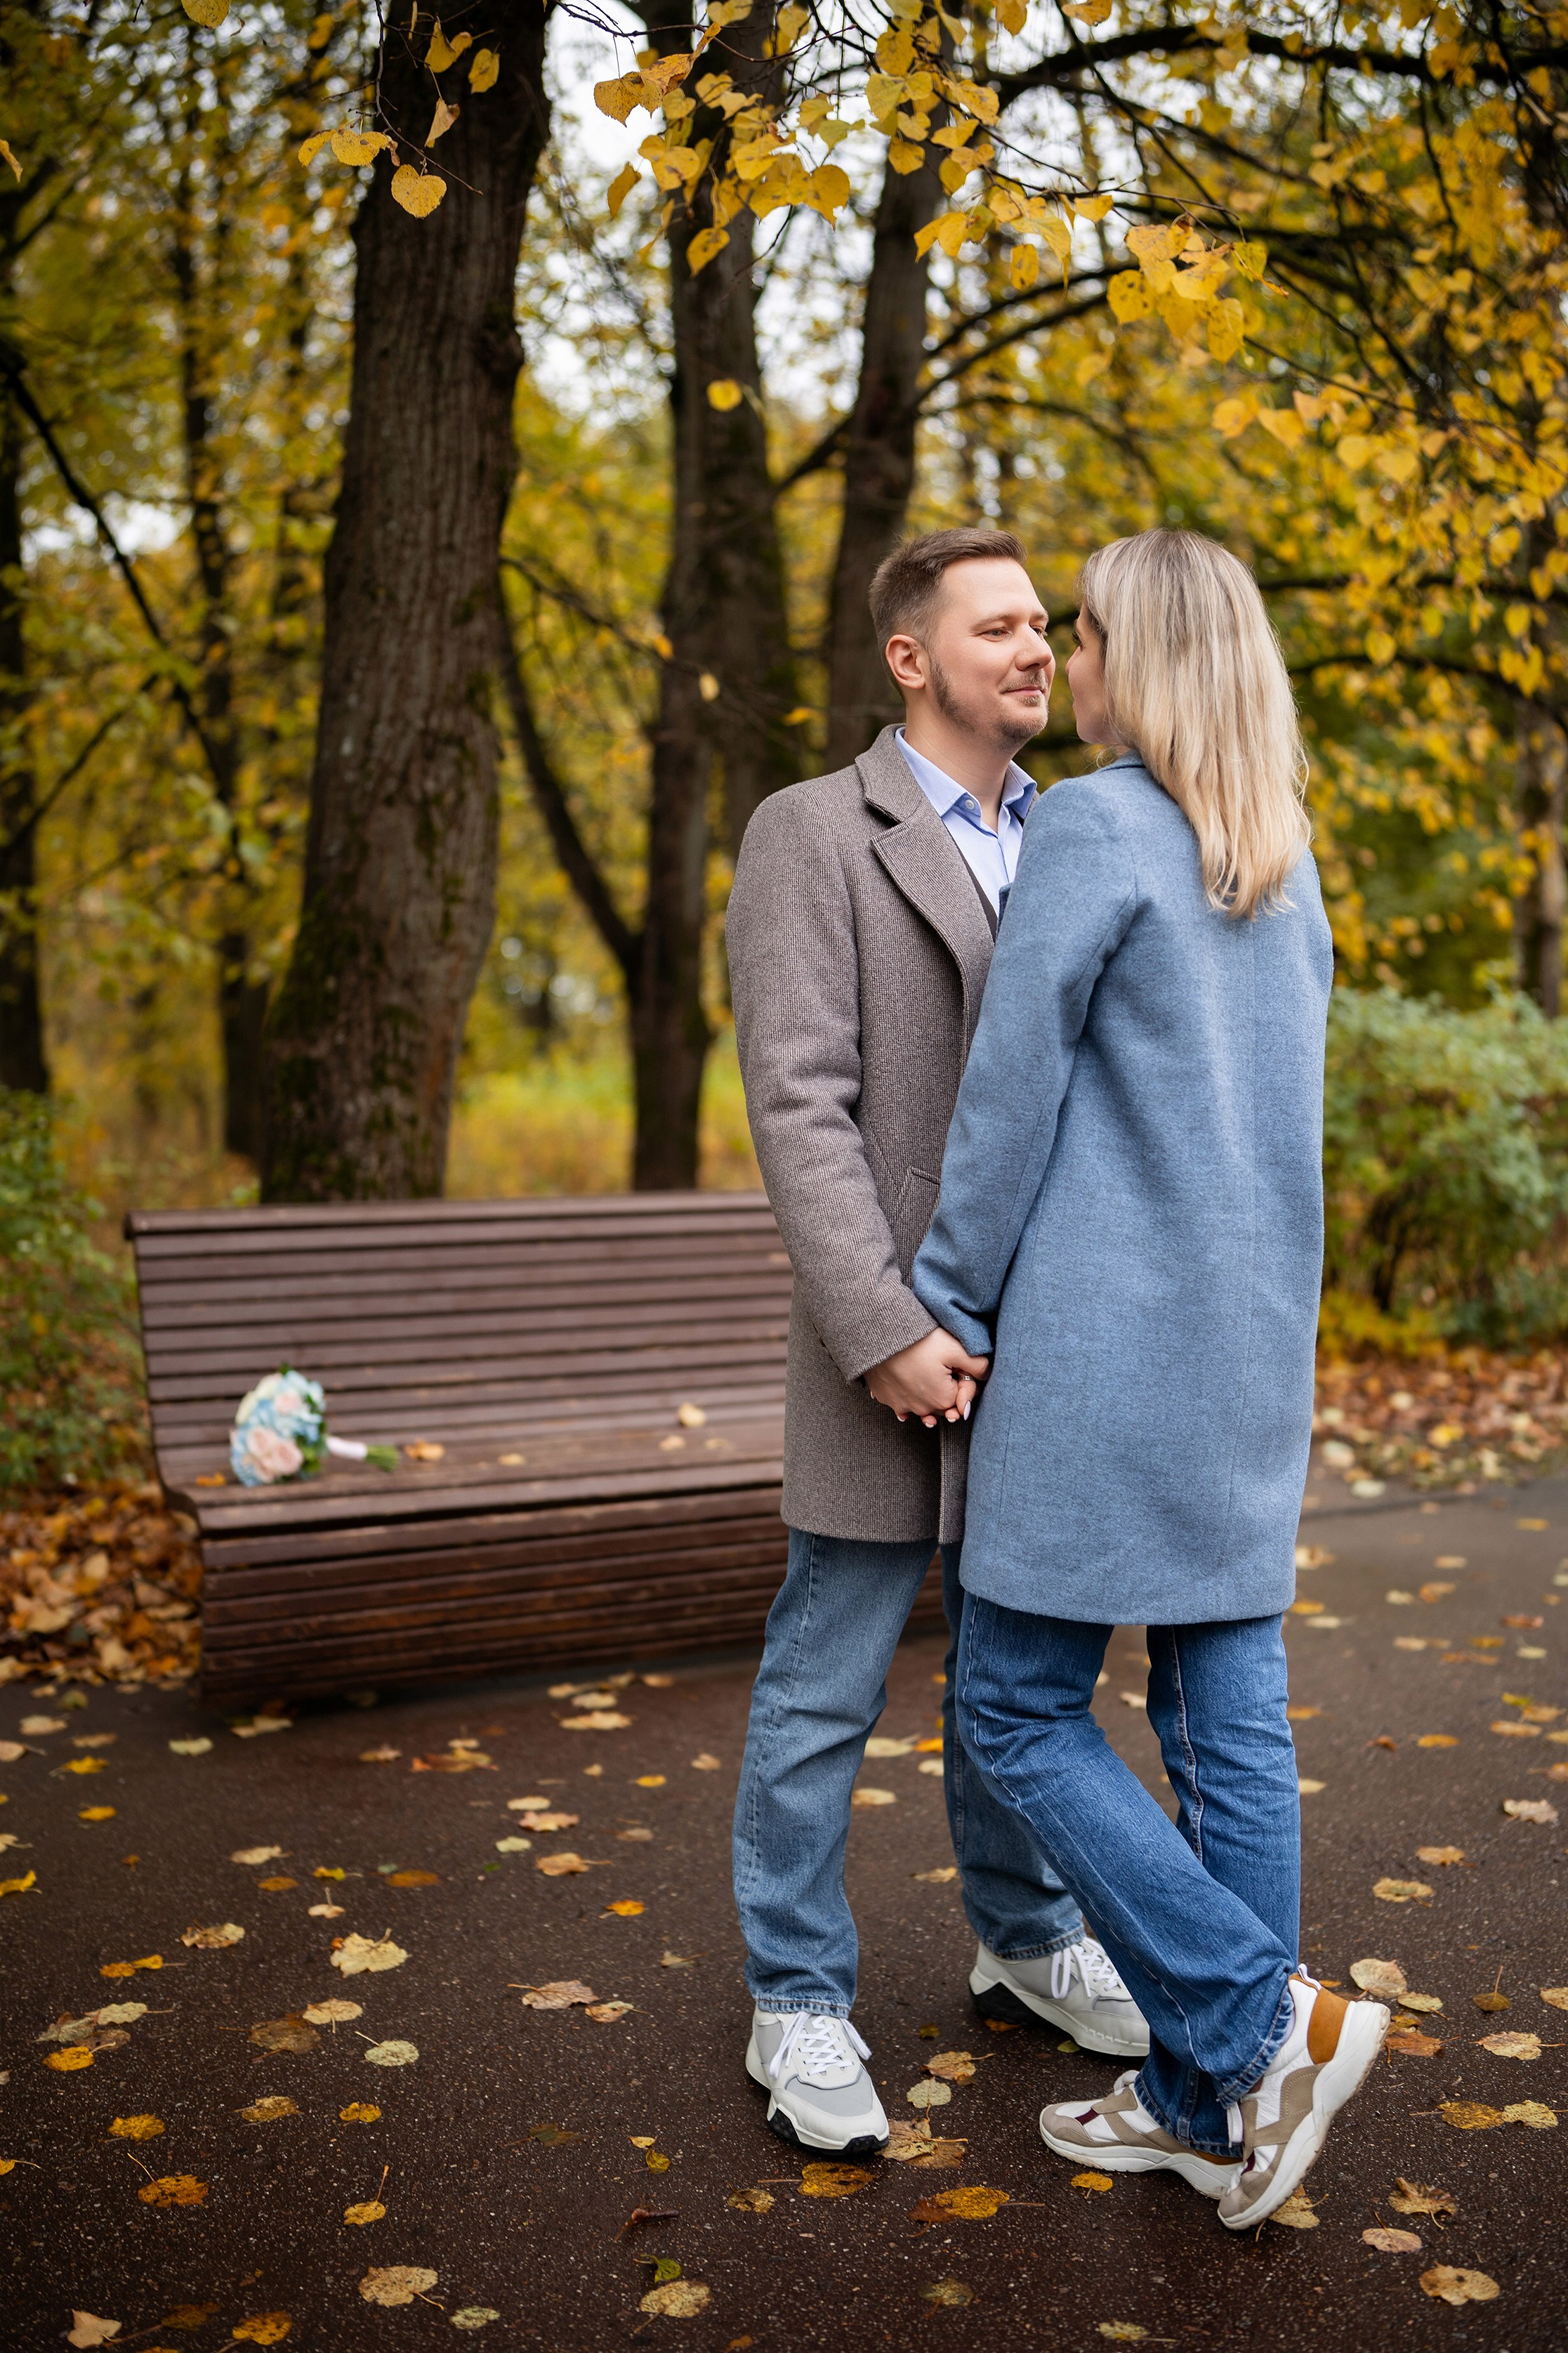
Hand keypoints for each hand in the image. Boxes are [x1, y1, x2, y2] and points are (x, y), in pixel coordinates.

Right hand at [866, 1327, 989, 1427]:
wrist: (881, 1333)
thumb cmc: (920, 1339)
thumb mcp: (956, 1348)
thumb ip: (978, 1365)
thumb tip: (987, 1376)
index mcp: (942, 1399)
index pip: (961, 1399)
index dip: (963, 1383)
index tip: (958, 1367)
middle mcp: (921, 1409)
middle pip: (941, 1406)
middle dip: (946, 1392)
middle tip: (944, 1371)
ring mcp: (900, 1405)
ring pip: (921, 1407)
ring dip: (927, 1398)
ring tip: (929, 1382)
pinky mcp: (884, 1397)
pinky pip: (899, 1404)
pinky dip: (905, 1398)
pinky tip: (908, 1387)